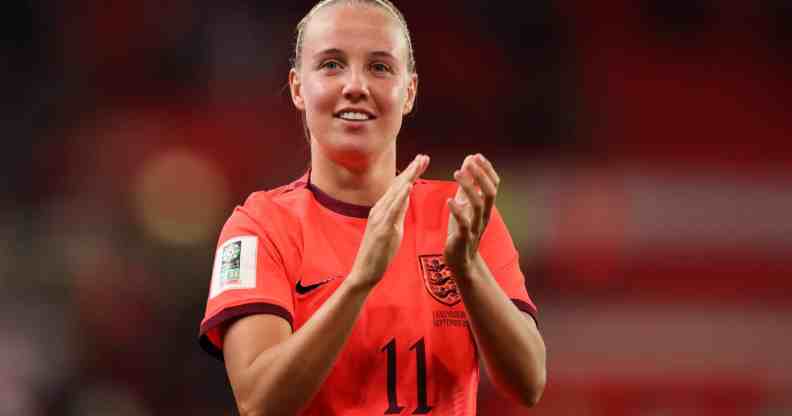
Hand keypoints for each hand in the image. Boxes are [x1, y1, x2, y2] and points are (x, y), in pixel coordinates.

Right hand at [349, 154, 429, 288]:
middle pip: (397, 185)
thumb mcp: (393, 228)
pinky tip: (408, 186)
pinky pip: (392, 210)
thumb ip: (398, 212)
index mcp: (382, 210)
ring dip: (408, 177)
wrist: (365, 272)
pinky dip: (400, 196)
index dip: (410, 173)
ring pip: (395, 193)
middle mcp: (379, 210)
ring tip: (419, 164)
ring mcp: (379, 218)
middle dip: (411, 170)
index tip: (422, 161)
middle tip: (424, 156)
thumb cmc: (379, 253)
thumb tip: (406, 197)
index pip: (398, 188)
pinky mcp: (381, 228)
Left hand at [444, 154, 499, 276]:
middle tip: (470, 161)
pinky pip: (464, 224)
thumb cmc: (462, 230)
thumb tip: (469, 161)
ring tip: (457, 174)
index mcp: (485, 208)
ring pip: (477, 205)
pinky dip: (458, 211)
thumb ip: (468, 185)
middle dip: (481, 175)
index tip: (477, 156)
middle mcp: (483, 216)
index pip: (493, 185)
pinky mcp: (463, 238)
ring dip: (468, 187)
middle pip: (489, 193)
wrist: (461, 261)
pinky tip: (449, 200)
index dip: (487, 170)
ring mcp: (475, 227)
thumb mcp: (465, 205)